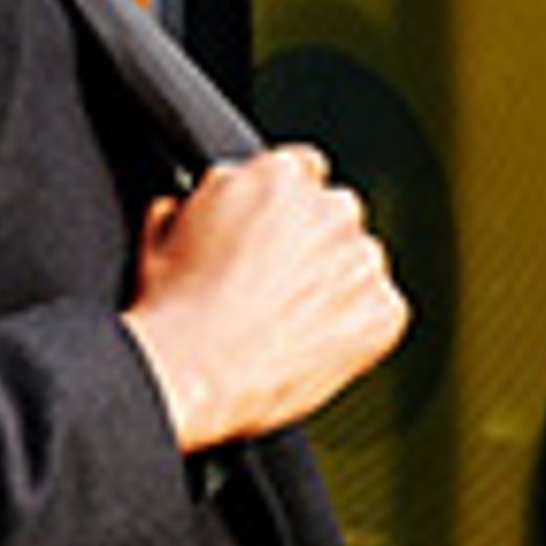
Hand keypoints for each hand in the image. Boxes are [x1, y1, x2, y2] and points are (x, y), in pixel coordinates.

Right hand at [118, 145, 406, 451]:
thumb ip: (194, 201)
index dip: (281, 209)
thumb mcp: (161, 233)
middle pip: (336, 214)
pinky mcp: (384, 312)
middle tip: (273, 286)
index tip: (269, 237)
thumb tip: (189, 202)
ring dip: (335, 285)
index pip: (301, 171)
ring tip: (286, 324)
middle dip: (312, 244)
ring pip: (360, 264)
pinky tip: (309, 347)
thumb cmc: (173, 311)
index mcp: (278, 176)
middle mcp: (330, 208)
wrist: (192, 374)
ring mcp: (363, 261)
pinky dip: (355, 329)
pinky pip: (379, 313)